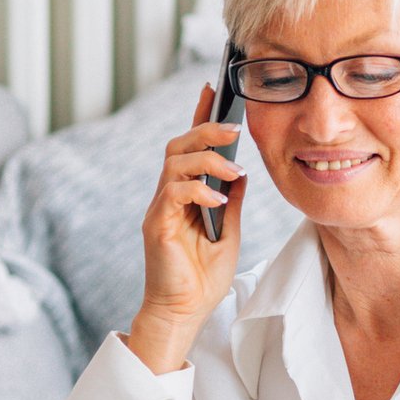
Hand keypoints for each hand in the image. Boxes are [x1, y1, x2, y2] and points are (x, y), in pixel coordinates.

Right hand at [130, 84, 246, 372]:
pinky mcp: (157, 226)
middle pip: (178, 146)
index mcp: (185, 195)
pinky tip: (218, 202)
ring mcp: (161, 209)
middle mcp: (169, 196)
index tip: (212, 88)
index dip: (199, 116)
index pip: (190, 147)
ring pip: (174, 163)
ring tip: (233, 170)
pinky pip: (174, 194)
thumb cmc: (203, 278)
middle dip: (205, 130)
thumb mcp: (229, 232)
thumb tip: (242, 171)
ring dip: (207, 160)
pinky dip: (199, 192)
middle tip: (233, 129)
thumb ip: (231, 201)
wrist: (185, 312)